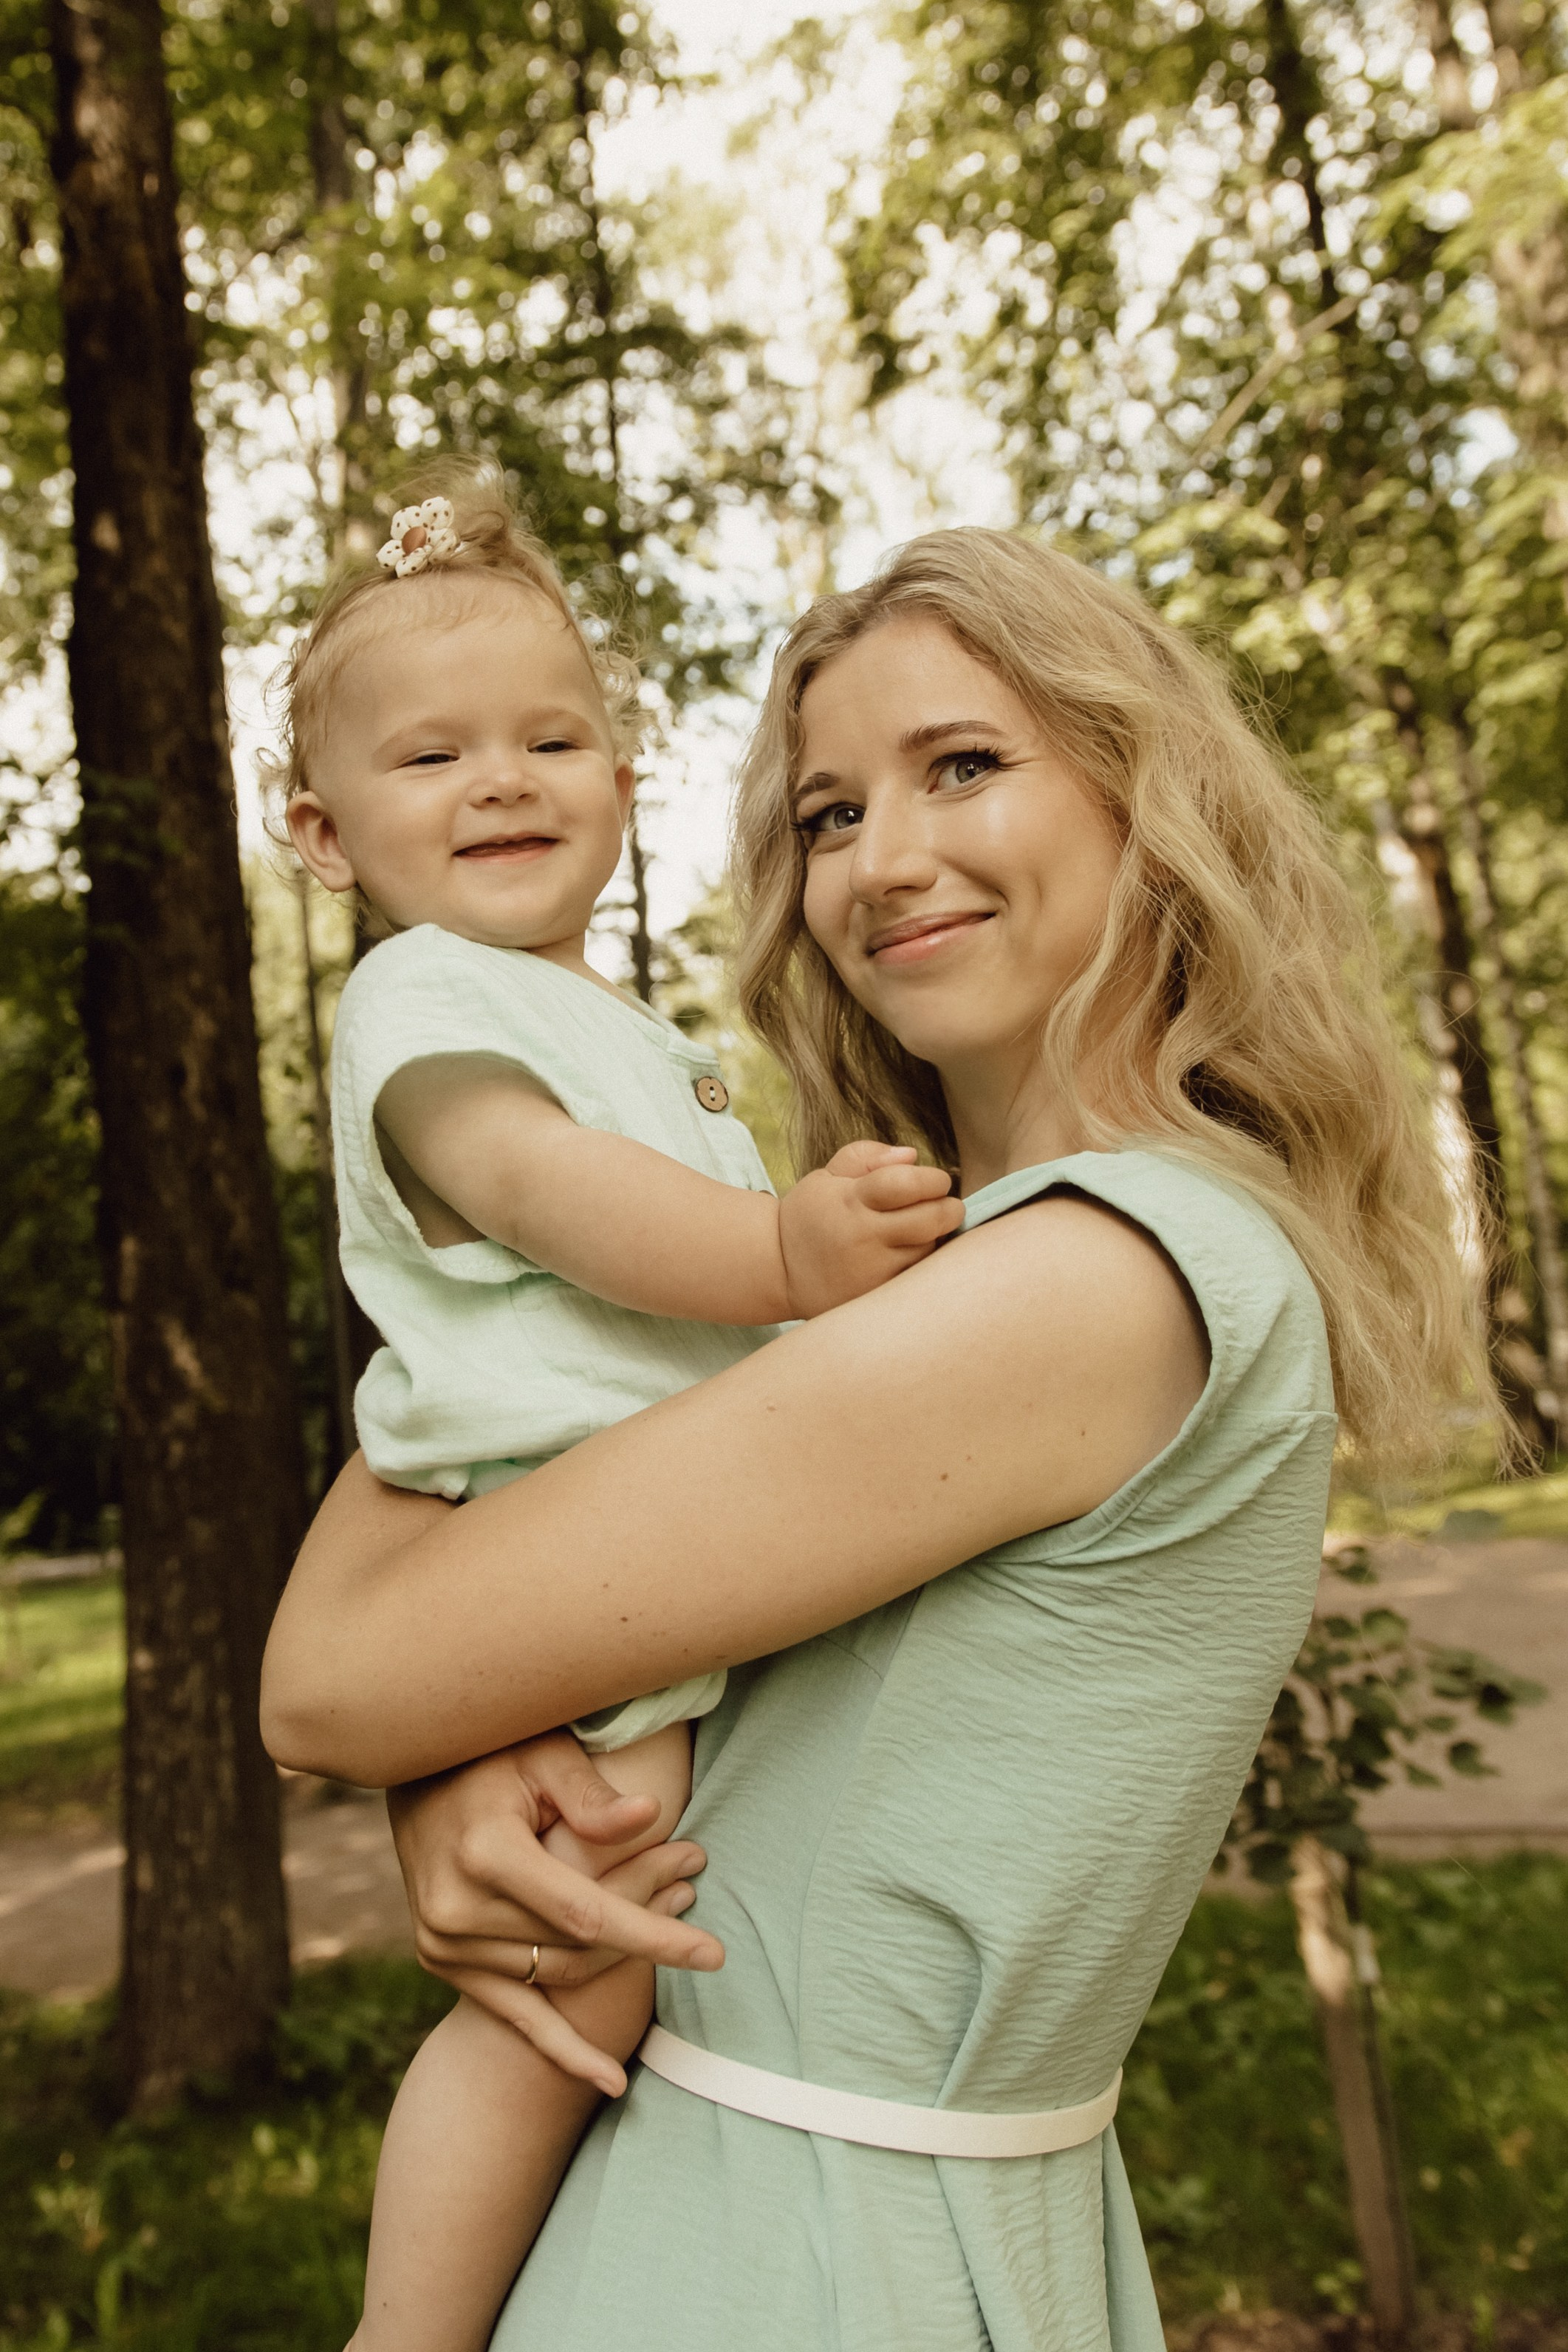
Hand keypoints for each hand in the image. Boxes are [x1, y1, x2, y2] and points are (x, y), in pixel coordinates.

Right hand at [387, 1731, 722, 2090]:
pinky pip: (512, 2014)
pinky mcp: (441, 1960)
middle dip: (646, 1942)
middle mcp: (457, 1908)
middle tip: (710, 1929)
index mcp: (486, 1853)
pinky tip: (612, 2081)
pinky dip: (562, 2049)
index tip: (714, 1954)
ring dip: (617, 1970)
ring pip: (556, 1976)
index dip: (653, 1936)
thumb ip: (591, 1795)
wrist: (412, 1775)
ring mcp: (444, 1941)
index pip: (587, 1912)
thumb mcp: (542, 1754)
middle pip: (576, 1948)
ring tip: (676, 1947)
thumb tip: (652, 1817)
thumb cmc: (492, 1752)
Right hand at [778, 1141, 963, 1318]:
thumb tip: (912, 1155)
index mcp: (852, 1200)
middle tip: (946, 1205)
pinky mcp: (877, 1296)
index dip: (933, 1179)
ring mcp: (873, 1271)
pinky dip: (923, 1265)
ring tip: (921, 1230)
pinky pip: (918, 1278)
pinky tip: (911, 1255)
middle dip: (950, 1207)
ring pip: (929, 1250)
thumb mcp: (825, 1176)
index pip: (906, 1183)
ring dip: (936, 1237)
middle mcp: (864, 1237)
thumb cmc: (811, 1216)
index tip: (936, 1181)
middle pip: (931, 1219)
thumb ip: (866, 1158)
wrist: (779, 1270)